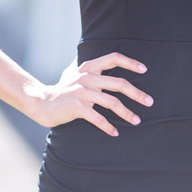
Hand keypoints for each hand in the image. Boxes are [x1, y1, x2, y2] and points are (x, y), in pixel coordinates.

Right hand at [28, 52, 153, 136]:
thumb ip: (92, 71)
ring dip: (127, 113)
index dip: (130, 63)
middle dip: (137, 93)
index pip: (113, 58)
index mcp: (89, 67)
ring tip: (137, 121)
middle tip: (150, 102)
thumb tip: (110, 65)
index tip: (144, 70)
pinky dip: (108, 127)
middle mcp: (87, 77)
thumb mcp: (77, 75)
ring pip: (112, 102)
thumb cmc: (63, 91)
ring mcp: (82, 92)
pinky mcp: (77, 107)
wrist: (41, 103)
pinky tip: (114, 132)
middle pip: (119, 83)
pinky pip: (98, 118)